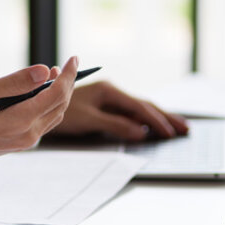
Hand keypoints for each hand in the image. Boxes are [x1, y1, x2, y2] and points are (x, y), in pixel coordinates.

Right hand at [0, 57, 79, 177]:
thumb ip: (15, 82)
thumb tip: (44, 71)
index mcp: (21, 121)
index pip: (57, 94)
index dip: (69, 75)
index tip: (74, 58)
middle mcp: (28, 135)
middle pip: (60, 106)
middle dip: (67, 84)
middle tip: (67, 64)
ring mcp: (24, 142)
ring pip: (53, 116)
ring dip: (58, 95)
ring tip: (54, 75)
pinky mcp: (17, 144)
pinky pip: (42, 123)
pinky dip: (46, 106)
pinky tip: (38, 94)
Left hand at [48, 81, 188, 140]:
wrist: (39, 105)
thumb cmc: (60, 112)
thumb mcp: (88, 120)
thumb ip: (115, 125)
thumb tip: (141, 133)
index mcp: (109, 90)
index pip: (139, 107)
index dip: (156, 120)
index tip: (170, 132)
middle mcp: (112, 92)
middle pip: (144, 105)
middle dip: (165, 117)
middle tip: (185, 129)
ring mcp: (109, 98)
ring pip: (139, 109)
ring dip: (158, 118)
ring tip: (177, 127)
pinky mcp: (105, 106)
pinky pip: (130, 113)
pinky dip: (145, 120)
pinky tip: (153, 127)